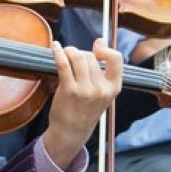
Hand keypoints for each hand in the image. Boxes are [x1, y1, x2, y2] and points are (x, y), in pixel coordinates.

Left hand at [41, 38, 122, 167]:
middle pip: (90, 57)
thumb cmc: (85, 109)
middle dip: (80, 53)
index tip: (96, 48)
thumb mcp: (101, 92)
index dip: (105, 50)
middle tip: (72, 58)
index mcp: (113, 88)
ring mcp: (85, 90)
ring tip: (64, 54)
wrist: (71, 132)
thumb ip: (103, 69)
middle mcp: (101, 89)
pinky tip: (55, 47)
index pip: (116, 59)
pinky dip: (58, 52)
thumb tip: (101, 40)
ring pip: (78, 57)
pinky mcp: (69, 90)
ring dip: (70, 51)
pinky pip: (64, 64)